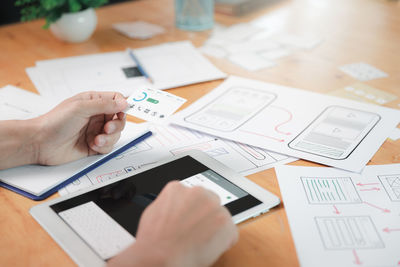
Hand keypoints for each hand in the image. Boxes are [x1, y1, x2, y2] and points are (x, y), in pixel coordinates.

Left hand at [35, 91, 127, 164]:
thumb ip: (105, 104)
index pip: (116, 100)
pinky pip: (109, 146)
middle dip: (117, 125)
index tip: (122, 112)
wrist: (40, 143)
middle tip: (107, 128)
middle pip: (119, 119)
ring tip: (96, 139)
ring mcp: (95, 131)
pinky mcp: (94, 145)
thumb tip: (124, 102)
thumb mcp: (81, 107)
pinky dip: (104, 146)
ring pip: (116, 134)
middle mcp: (96, 116)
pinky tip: (93, 145)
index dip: (122, 106)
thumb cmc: (54, 122)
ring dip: (109, 138)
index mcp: (93, 102)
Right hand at [108, 182, 238, 266]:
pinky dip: (224, 242)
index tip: (190, 220)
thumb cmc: (154, 241)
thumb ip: (169, 204)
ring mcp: (213, 206)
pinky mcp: (225, 222)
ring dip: (214, 228)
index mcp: (178, 188)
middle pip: (208, 201)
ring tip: (199, 242)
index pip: (192, 196)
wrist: (161, 256)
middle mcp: (197, 192)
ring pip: (220, 216)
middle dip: (204, 216)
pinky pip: (230, 232)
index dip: (192, 210)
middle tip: (195, 232)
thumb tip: (175, 208)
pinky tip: (208, 248)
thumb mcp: (153, 211)